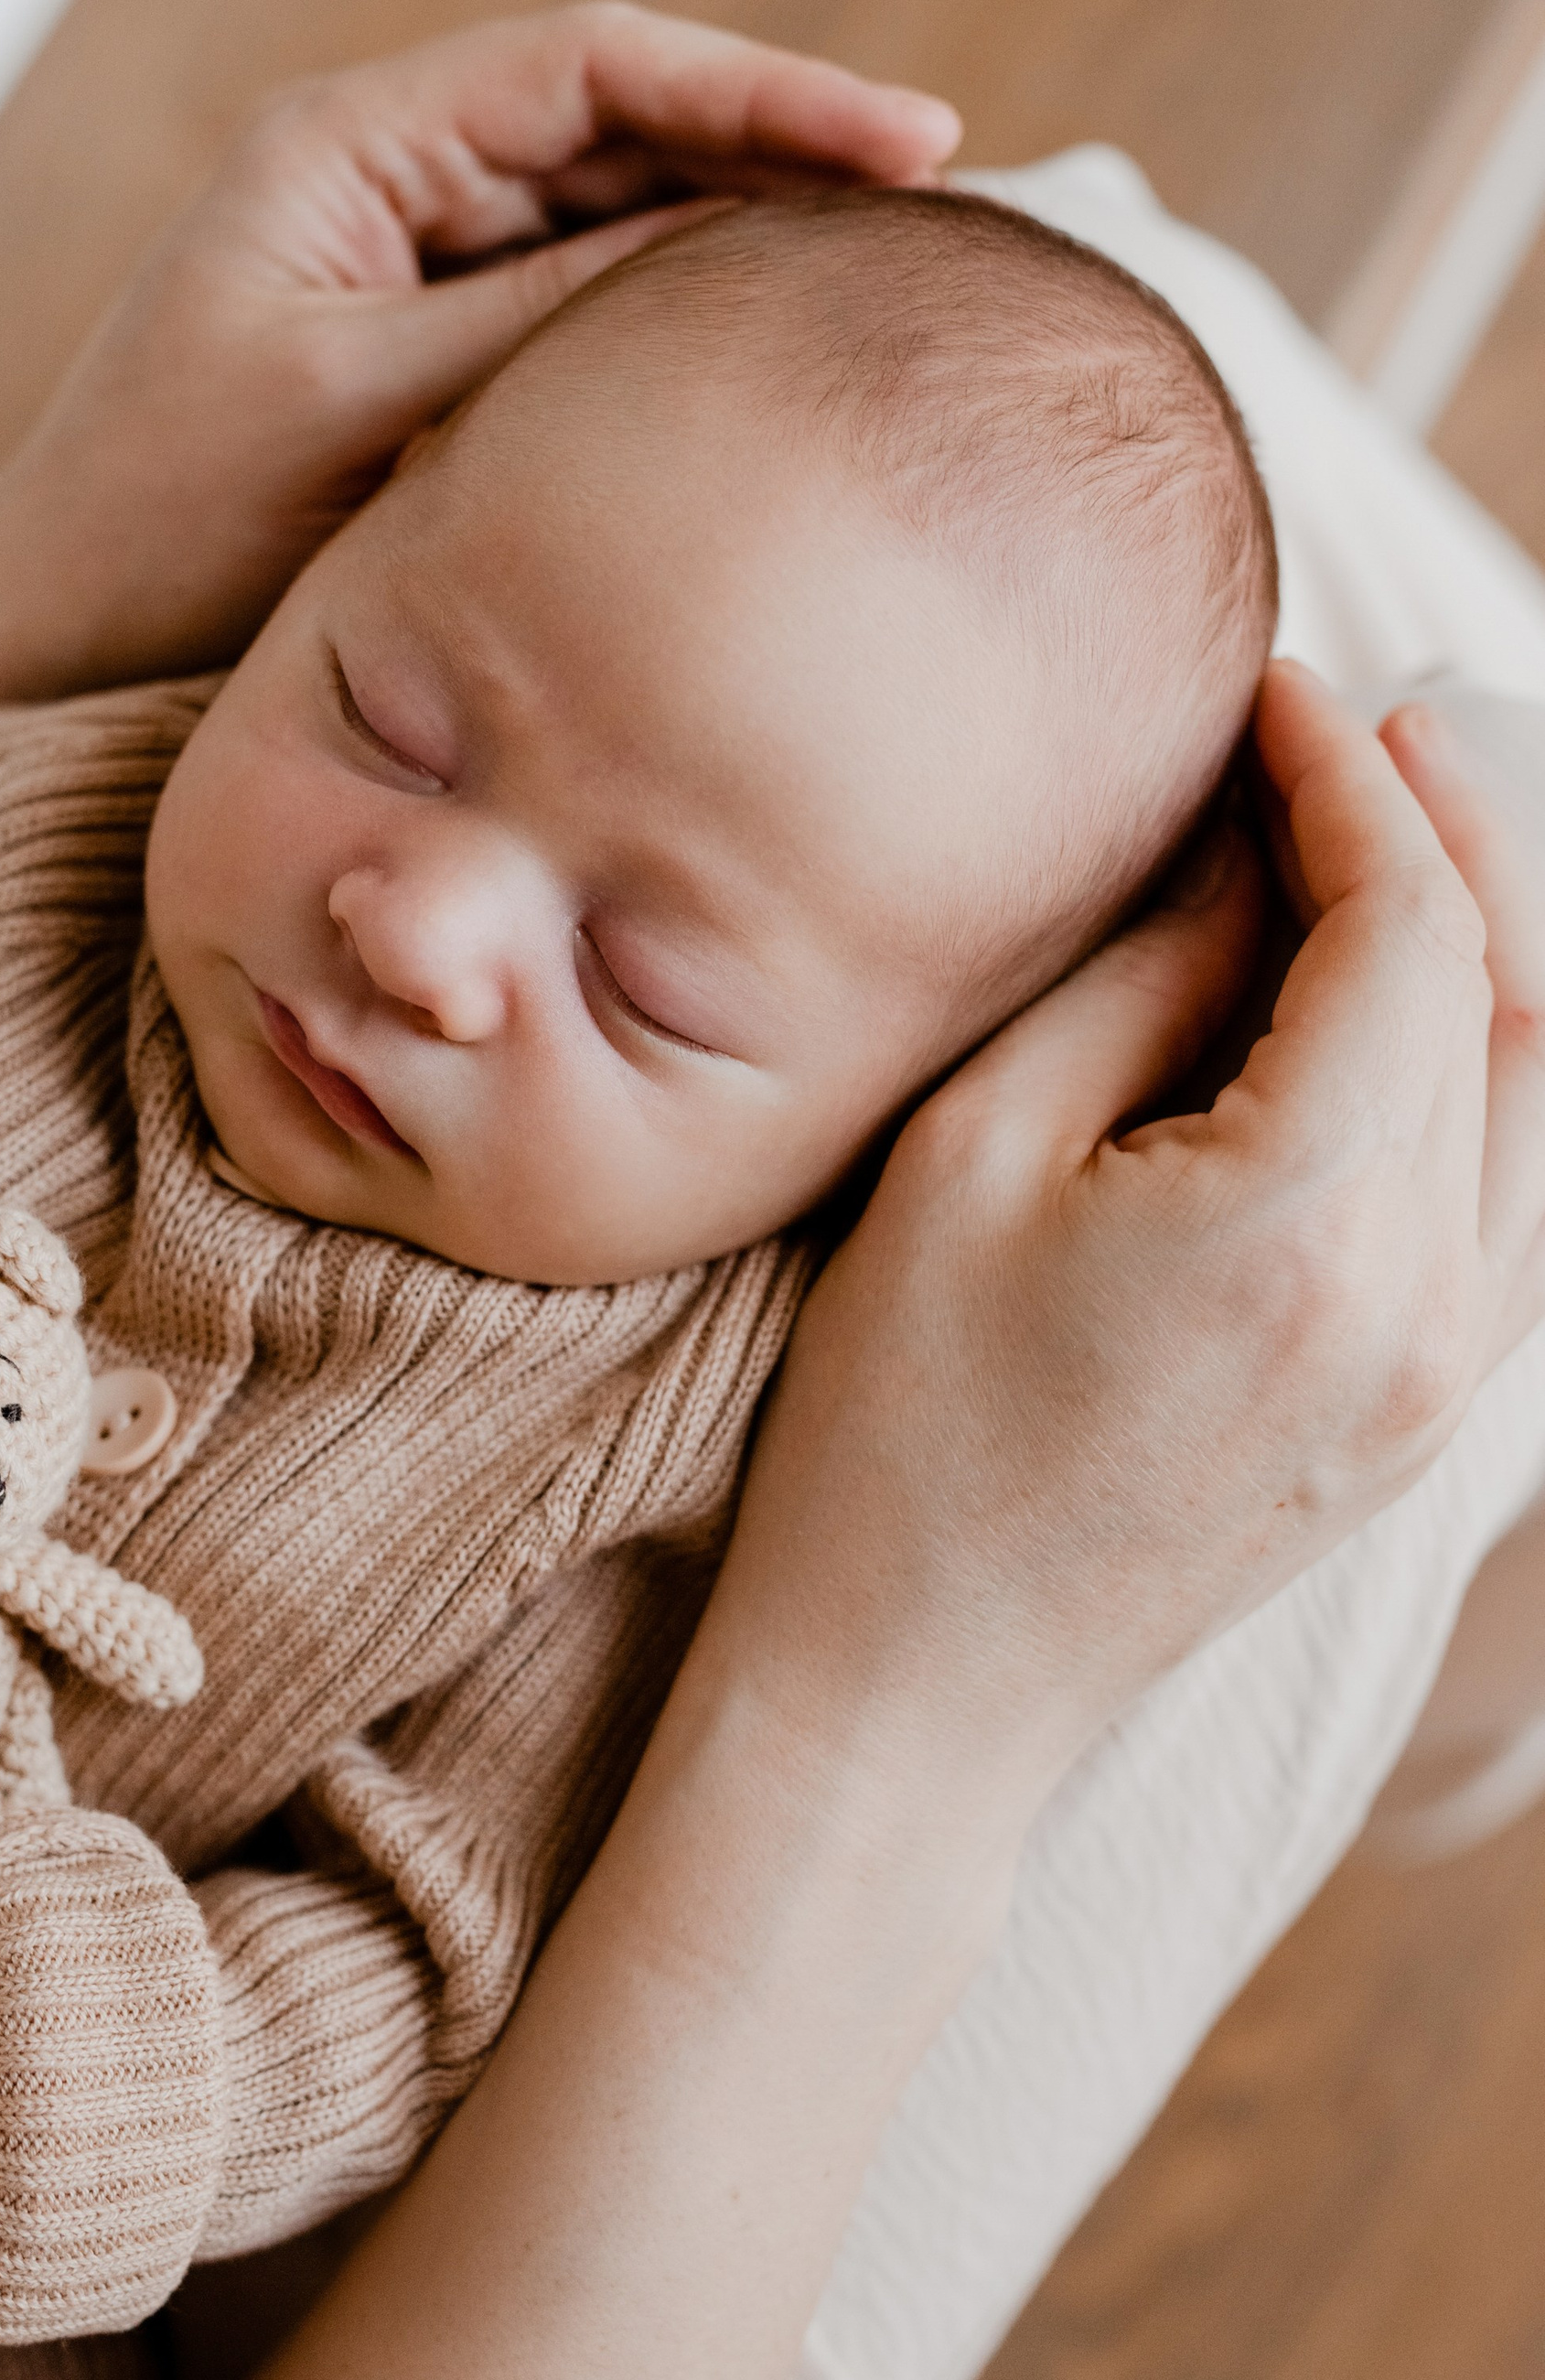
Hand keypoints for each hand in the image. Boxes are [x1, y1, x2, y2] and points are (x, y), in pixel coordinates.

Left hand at [0, 0, 961, 683]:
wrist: (44, 639)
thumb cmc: (162, 525)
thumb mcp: (368, 408)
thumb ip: (544, 321)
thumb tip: (734, 259)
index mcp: (348, 141)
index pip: (599, 66)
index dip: (769, 91)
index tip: (916, 141)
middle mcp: (382, 173)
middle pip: (625, 124)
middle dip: (780, 154)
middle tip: (948, 206)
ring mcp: (402, 258)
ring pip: (613, 217)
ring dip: (739, 239)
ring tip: (891, 278)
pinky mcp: (416, 349)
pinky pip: (571, 308)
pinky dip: (667, 324)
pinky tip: (767, 363)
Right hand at [717, 661, 1544, 1825]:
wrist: (920, 1683)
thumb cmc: (896, 1425)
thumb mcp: (972, 1157)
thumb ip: (1141, 979)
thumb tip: (1246, 848)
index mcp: (1309, 1229)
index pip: (1411, 934)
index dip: (1352, 787)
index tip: (1273, 696)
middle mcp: (1430, 1308)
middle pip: (1523, 1000)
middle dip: (1453, 835)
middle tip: (1355, 731)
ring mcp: (1452, 1378)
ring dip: (1490, 946)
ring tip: (1393, 836)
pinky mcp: (1433, 1418)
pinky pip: (1518, 1197)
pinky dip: (1488, 1067)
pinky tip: (1403, 1004)